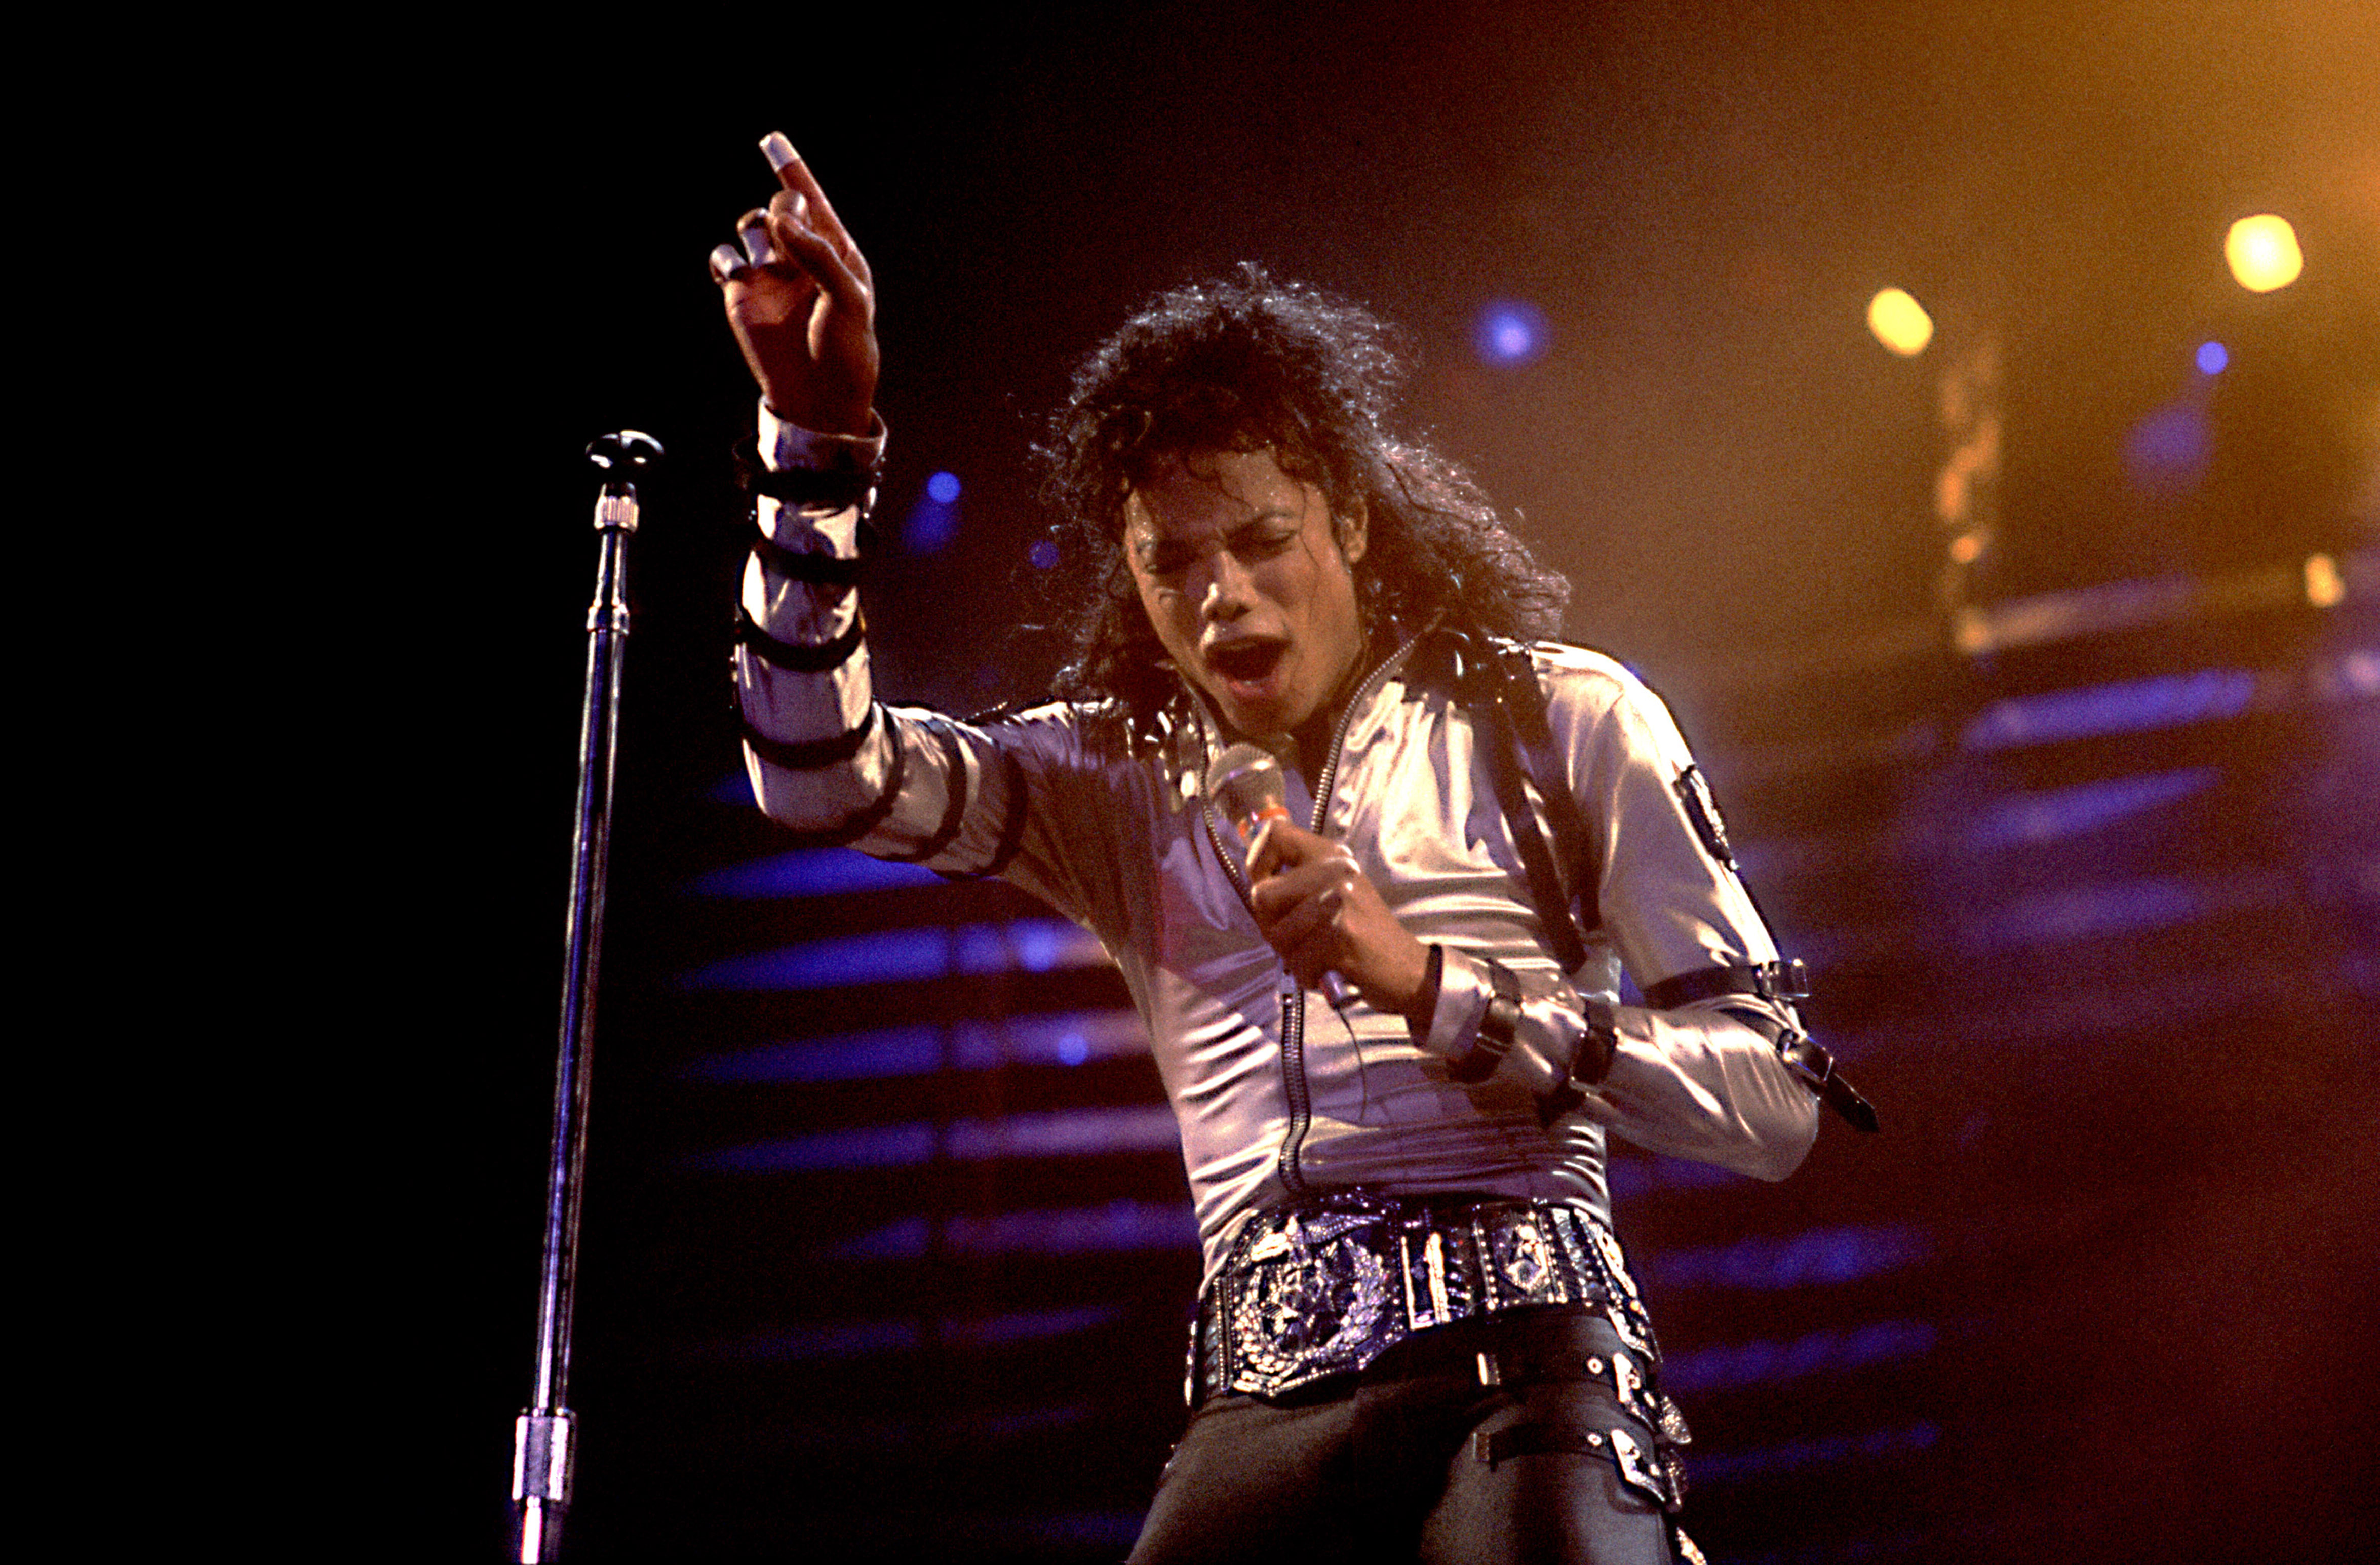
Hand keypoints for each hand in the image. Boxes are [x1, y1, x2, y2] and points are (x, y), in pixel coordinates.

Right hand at [709, 133, 878, 436]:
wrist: (818, 399)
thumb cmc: (846, 352)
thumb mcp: (848, 302)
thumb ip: (818, 255)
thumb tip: (780, 220)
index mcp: (835, 252)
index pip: (811, 201)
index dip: (792, 169)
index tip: (771, 139)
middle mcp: (800, 257)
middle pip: (780, 207)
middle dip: (784, 212)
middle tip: (791, 243)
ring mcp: (770, 274)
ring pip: (751, 225)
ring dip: (756, 230)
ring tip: (771, 260)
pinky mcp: (743, 295)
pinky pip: (724, 258)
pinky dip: (725, 257)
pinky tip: (738, 273)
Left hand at [1246, 818, 1430, 1021]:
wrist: (1407, 968)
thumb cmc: (1364, 933)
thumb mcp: (1337, 890)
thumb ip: (1298, 880)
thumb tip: (1255, 879)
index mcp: (1331, 856)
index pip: (1275, 834)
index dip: (1257, 860)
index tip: (1265, 882)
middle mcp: (1335, 871)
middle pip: (1262, 895)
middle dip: (1272, 926)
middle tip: (1298, 939)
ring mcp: (1338, 901)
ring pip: (1275, 934)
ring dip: (1292, 955)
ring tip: (1318, 955)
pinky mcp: (1340, 935)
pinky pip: (1297, 961)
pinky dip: (1308, 974)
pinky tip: (1329, 970)